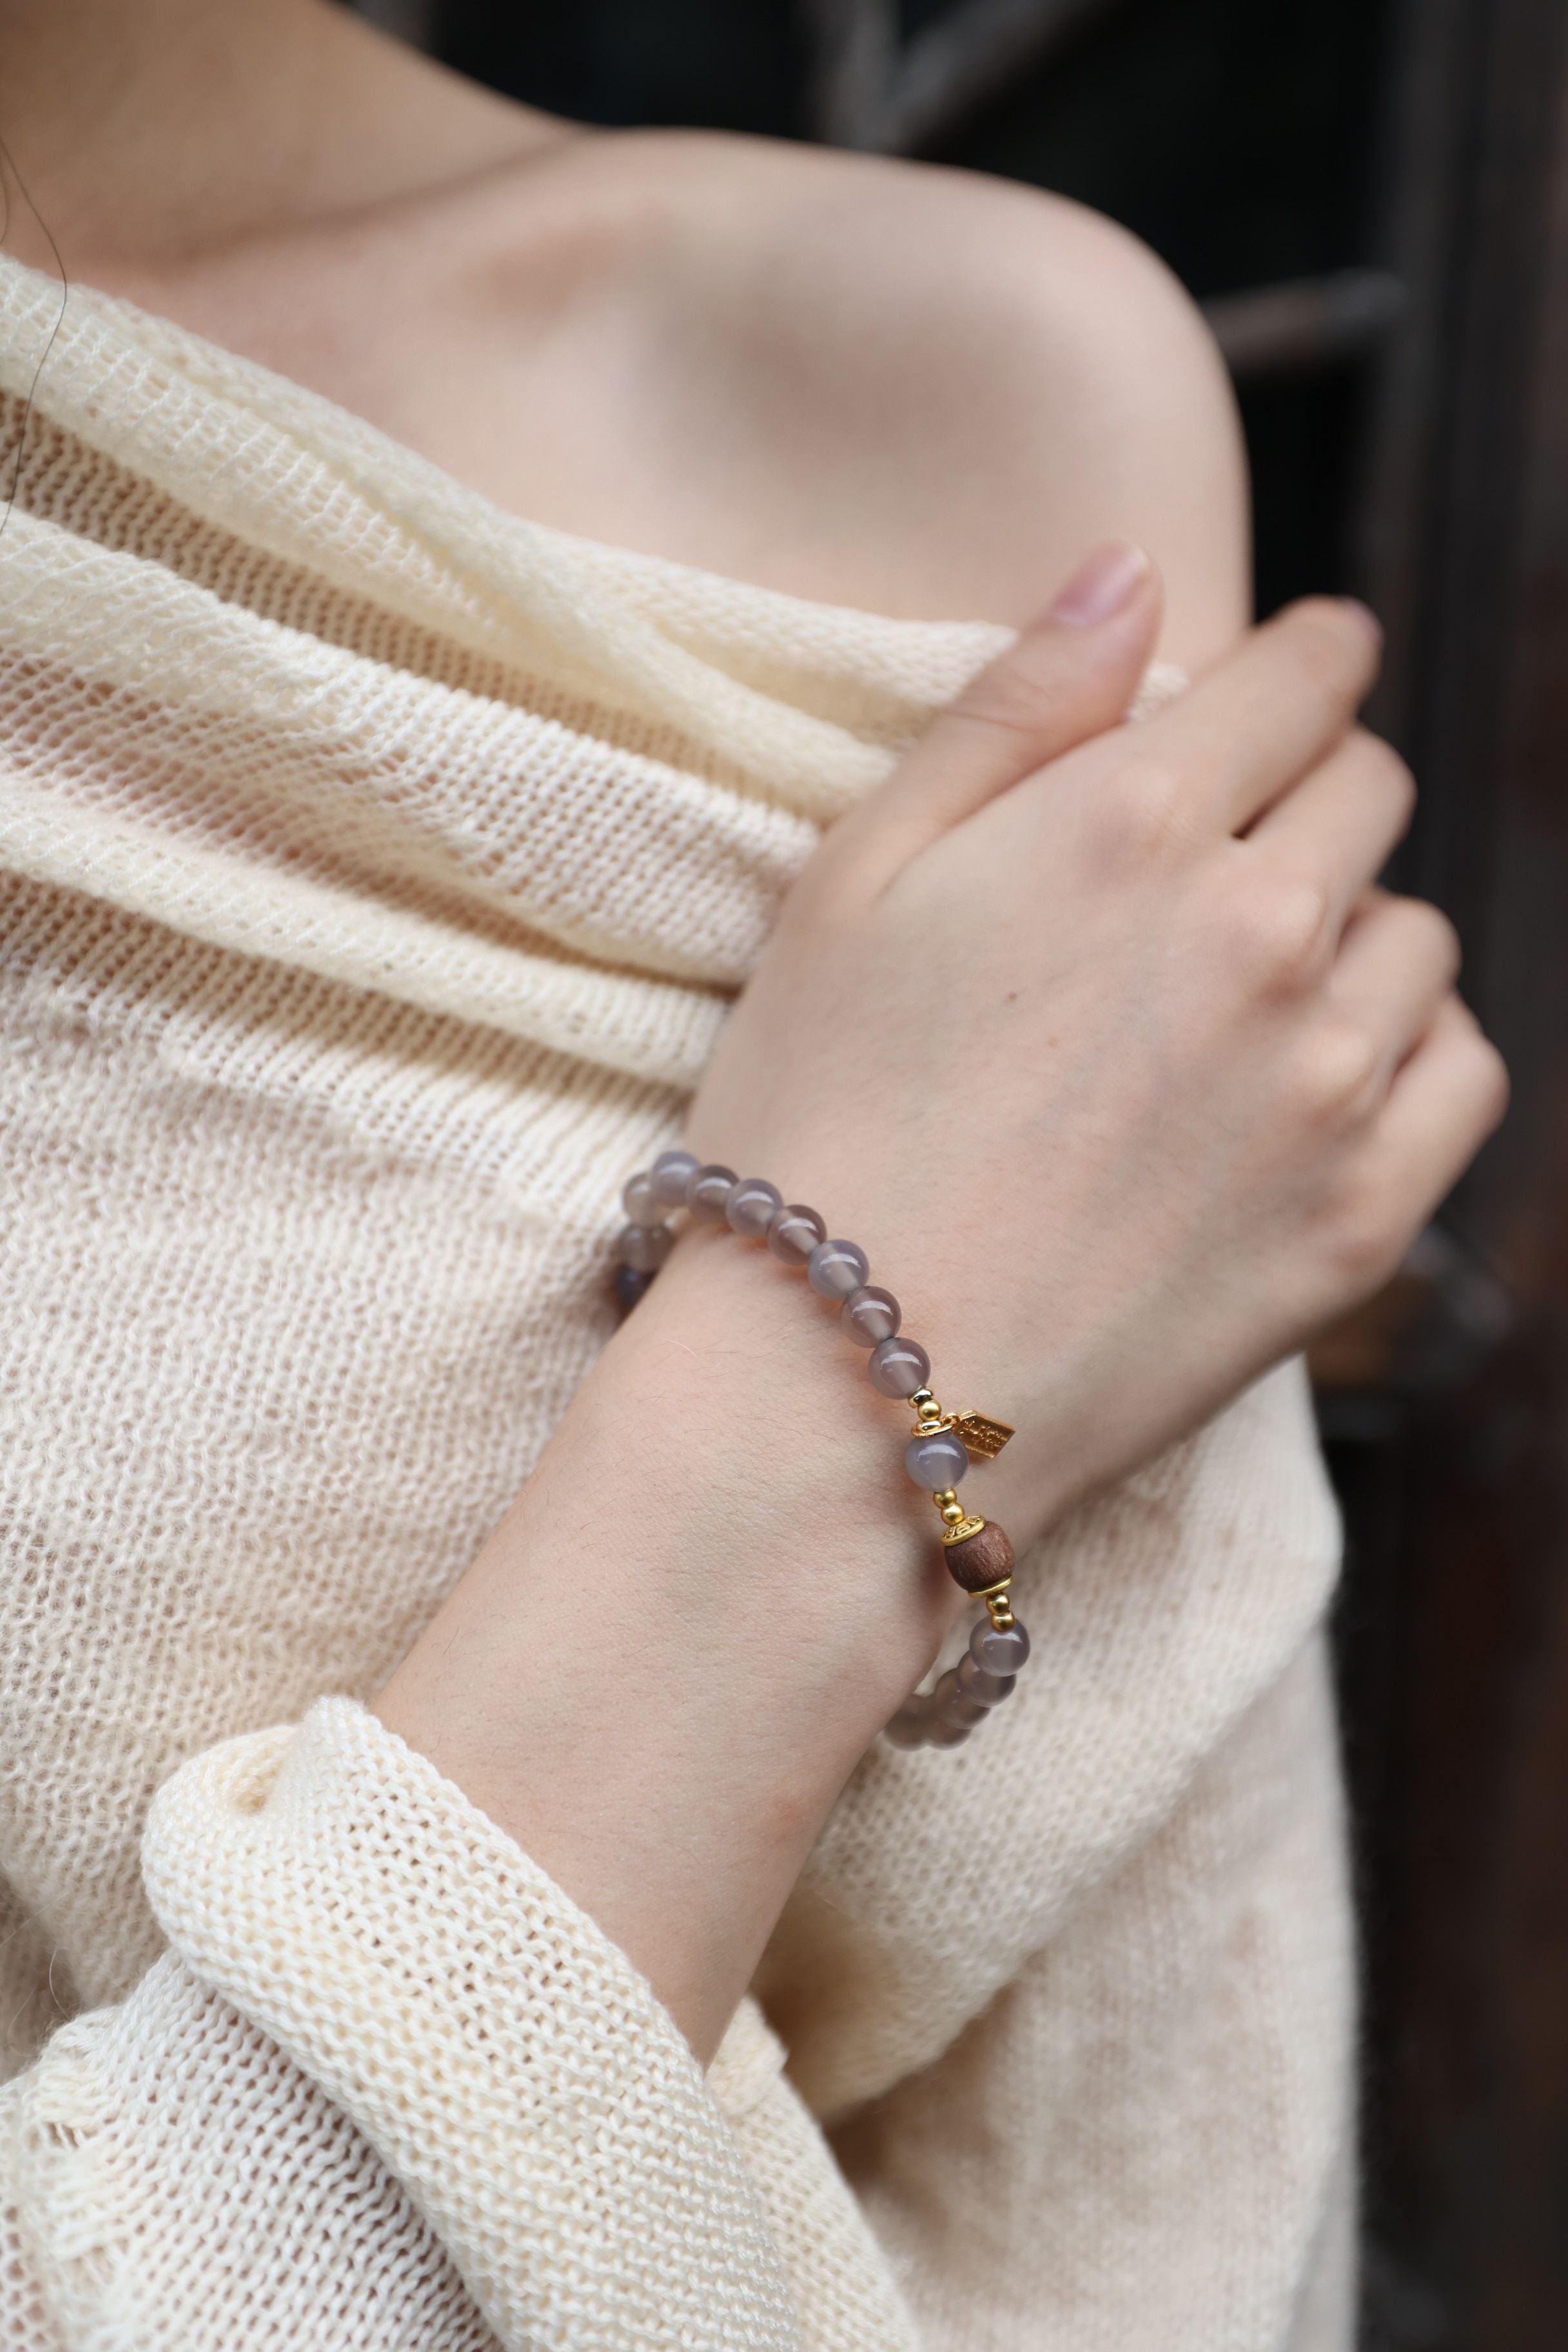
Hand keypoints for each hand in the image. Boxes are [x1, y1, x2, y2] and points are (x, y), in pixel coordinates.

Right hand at [377, 547, 1504, 2064]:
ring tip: (1233, 1006)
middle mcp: (1264, 930)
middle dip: (1303, 797)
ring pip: (1417, 932)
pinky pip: (1463, 1071)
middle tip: (1207, 873)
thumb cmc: (812, 1122)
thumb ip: (1013, 707)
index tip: (1269, 695)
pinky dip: (1407, 1054)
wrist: (842, 1390)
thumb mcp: (854, 879)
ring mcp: (1327, 1083)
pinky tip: (1311, 1085)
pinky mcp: (1360, 1219)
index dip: (1291, 668)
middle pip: (1369, 790)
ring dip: (1347, 934)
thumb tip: (1137, 567)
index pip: (1308, 668)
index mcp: (1138, 820)